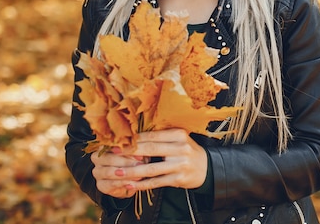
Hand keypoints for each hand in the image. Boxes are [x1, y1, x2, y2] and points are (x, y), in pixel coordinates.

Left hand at [93, 129, 207, 195]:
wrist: (206, 167)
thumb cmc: (187, 150)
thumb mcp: (179, 139)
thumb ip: (161, 136)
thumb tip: (134, 134)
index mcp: (179, 134)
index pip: (153, 135)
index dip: (135, 138)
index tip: (119, 140)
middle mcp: (181, 148)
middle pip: (151, 149)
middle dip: (130, 152)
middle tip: (113, 153)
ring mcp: (180, 164)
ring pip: (151, 168)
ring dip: (132, 171)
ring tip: (117, 172)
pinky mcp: (179, 179)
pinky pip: (157, 182)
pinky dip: (142, 184)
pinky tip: (131, 185)